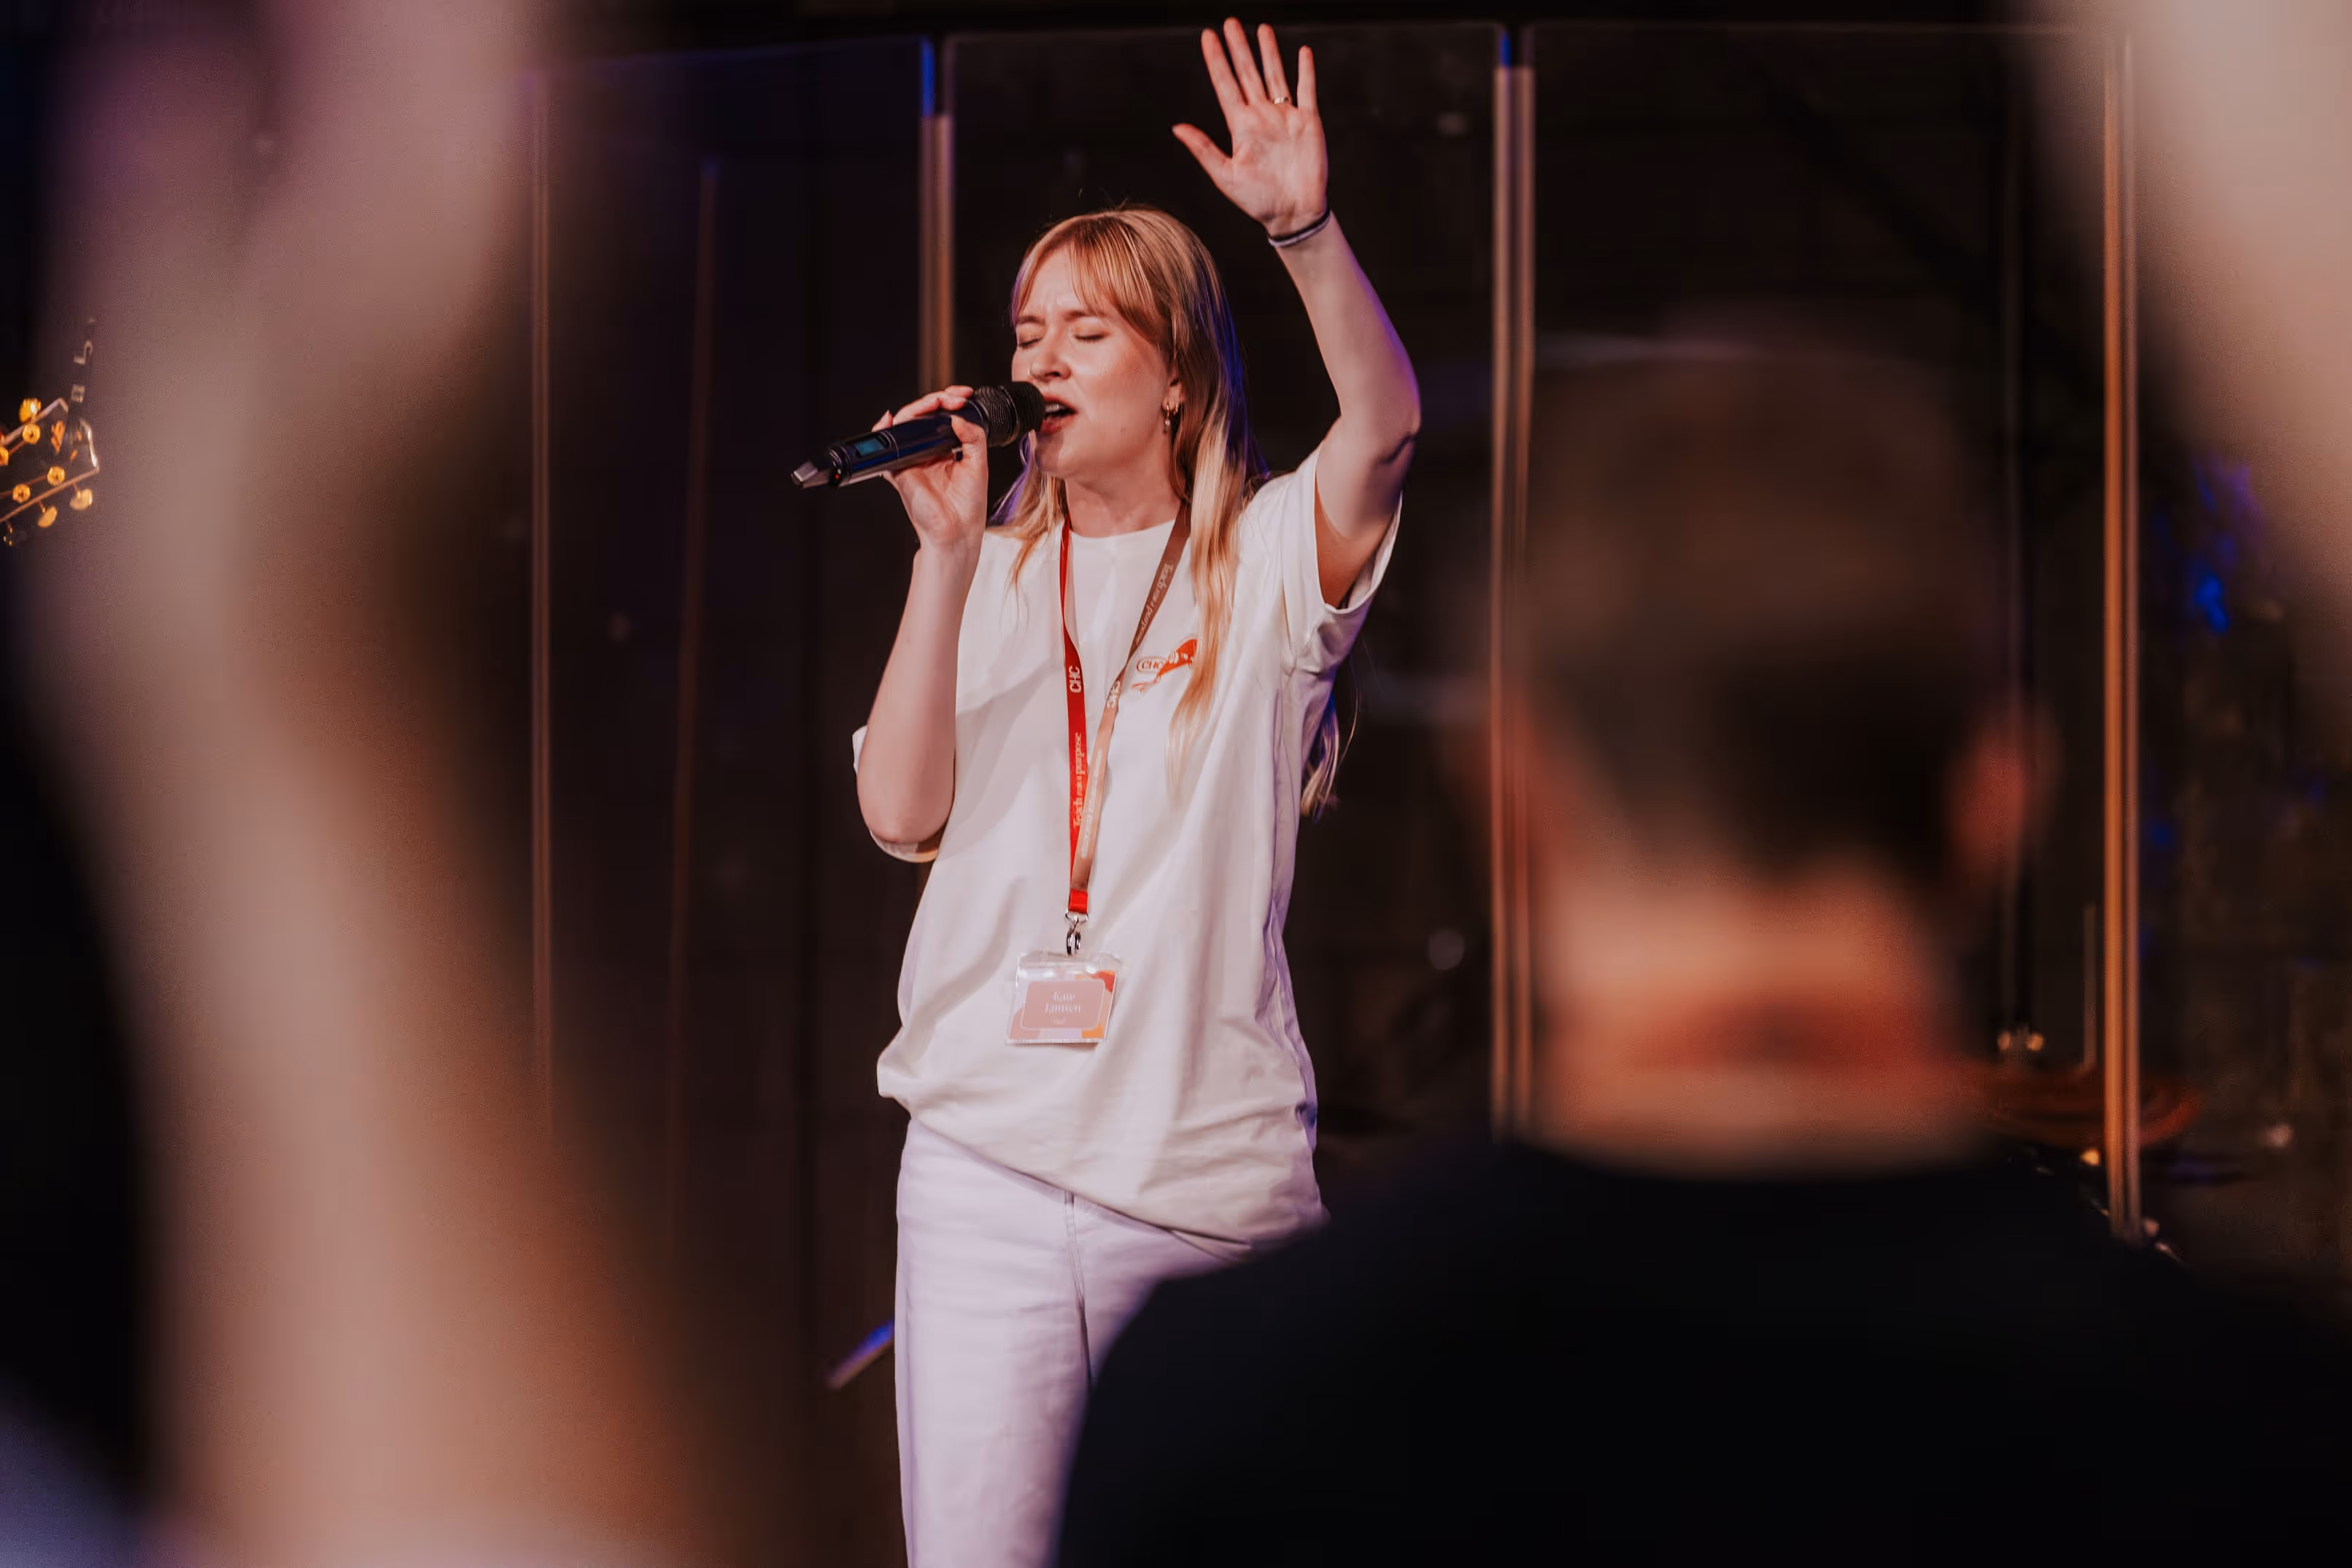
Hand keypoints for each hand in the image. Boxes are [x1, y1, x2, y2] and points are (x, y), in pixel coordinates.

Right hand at [878, 386, 990, 559]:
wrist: (956, 532)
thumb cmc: (968, 506)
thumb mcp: (979, 465)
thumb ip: (973, 438)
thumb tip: (957, 417)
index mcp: (946, 450)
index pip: (943, 417)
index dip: (951, 402)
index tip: (964, 395)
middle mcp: (928, 453)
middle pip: (924, 417)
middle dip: (936, 401)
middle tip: (952, 398)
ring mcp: (913, 460)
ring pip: (906, 425)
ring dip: (917, 408)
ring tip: (933, 403)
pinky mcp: (900, 470)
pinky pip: (888, 448)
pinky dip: (884, 431)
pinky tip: (889, 420)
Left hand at [1174, 19, 1327, 236]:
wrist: (1294, 214)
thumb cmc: (1258, 201)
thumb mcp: (1226, 176)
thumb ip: (1203, 149)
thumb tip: (1176, 128)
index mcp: (1241, 127)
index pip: (1225, 85)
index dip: (1216, 60)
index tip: (1207, 37)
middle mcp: (1262, 117)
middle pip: (1248, 73)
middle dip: (1239, 48)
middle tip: (1229, 22)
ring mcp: (1285, 117)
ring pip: (1275, 76)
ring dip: (1269, 53)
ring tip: (1261, 29)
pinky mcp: (1309, 122)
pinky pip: (1306, 90)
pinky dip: (1306, 71)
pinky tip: (1302, 52)